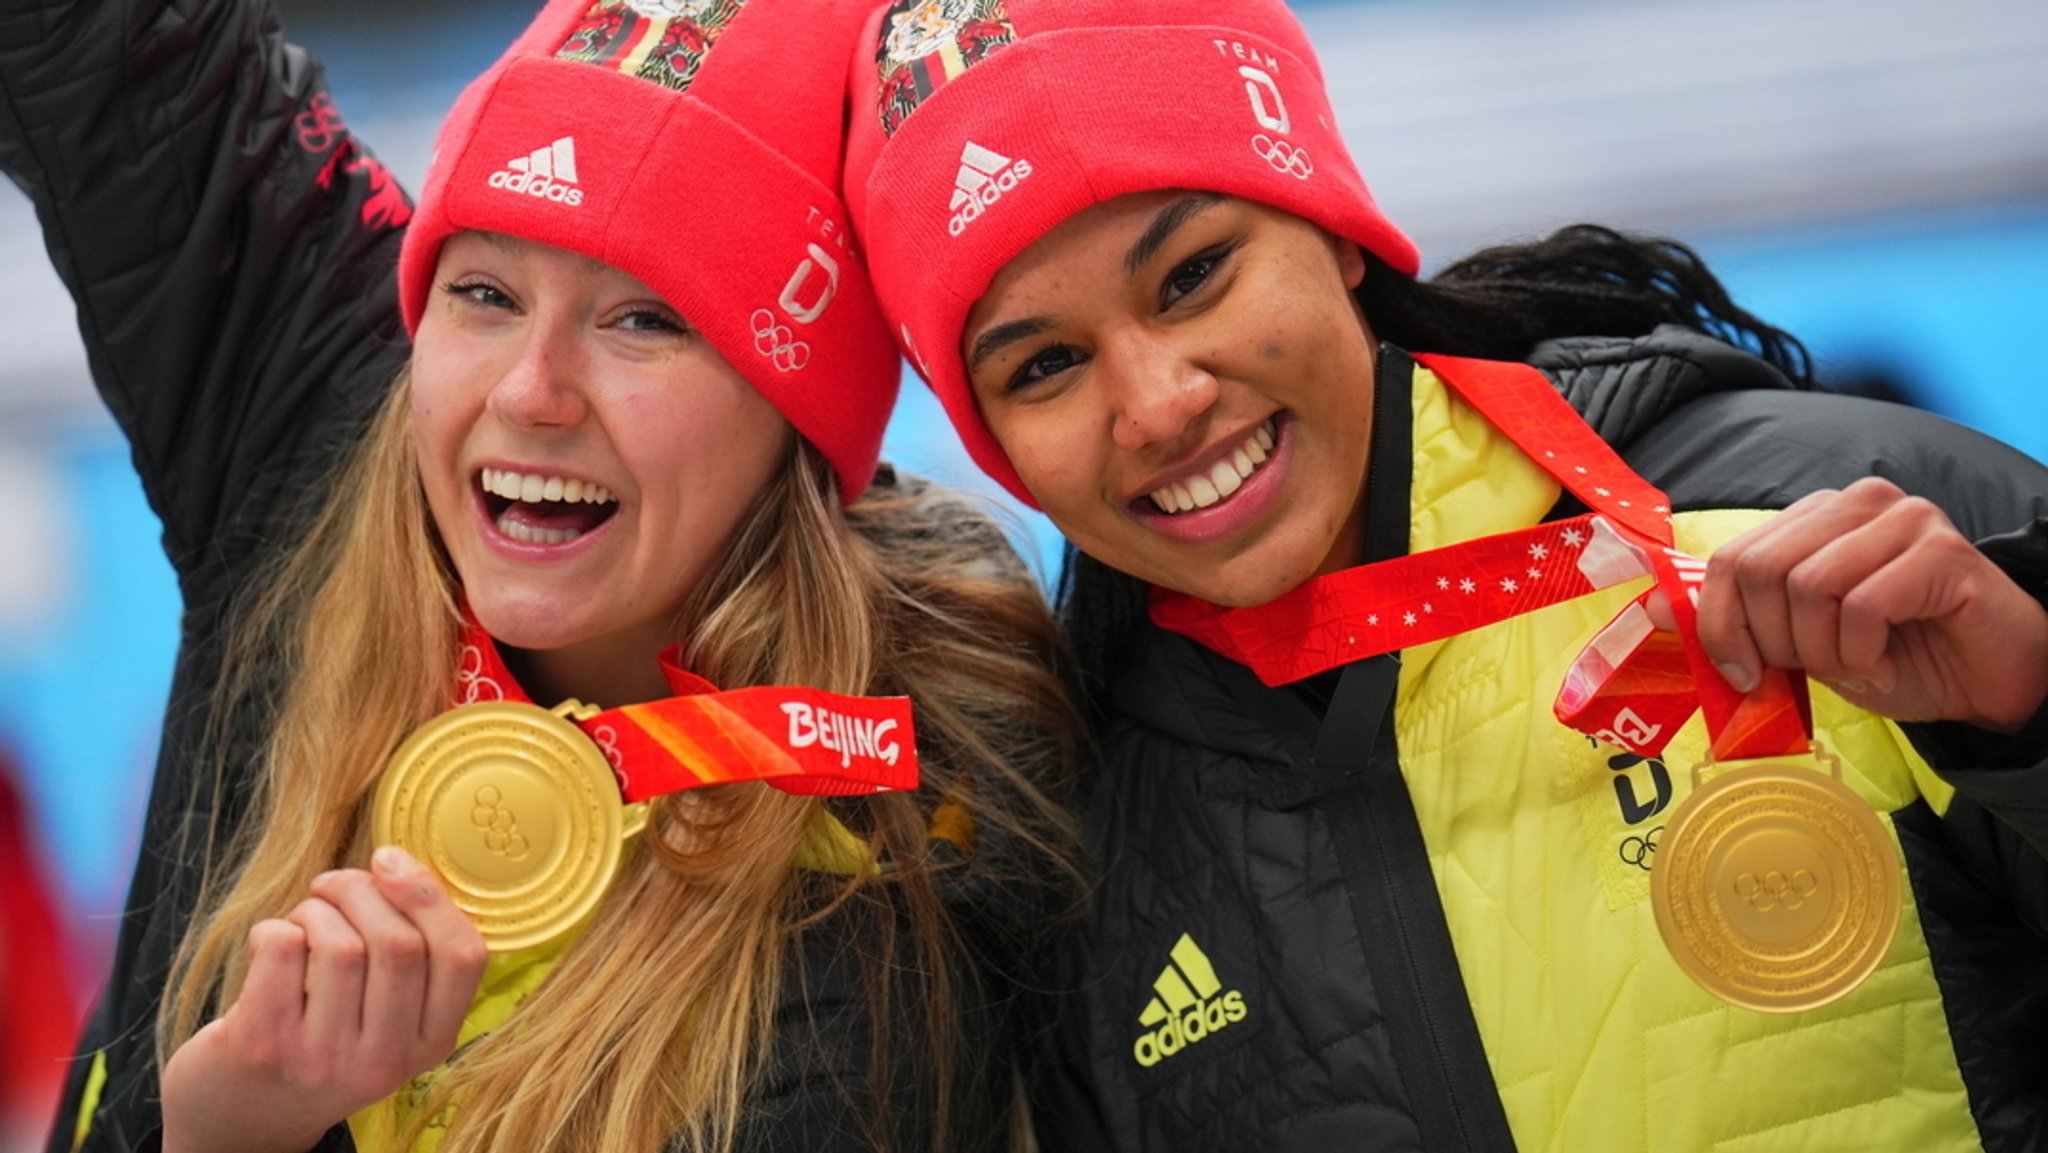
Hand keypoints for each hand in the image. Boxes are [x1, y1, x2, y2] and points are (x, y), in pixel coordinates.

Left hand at [161, 846, 486, 1152]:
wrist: (242, 1123)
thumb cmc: (320, 1048)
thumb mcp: (388, 1024)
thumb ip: (409, 963)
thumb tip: (400, 867)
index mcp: (429, 1046)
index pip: (462, 956)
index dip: (430, 896)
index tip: (391, 862)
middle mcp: (383, 1061)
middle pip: (398, 942)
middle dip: (361, 890)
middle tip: (332, 886)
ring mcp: (322, 1057)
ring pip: (338, 942)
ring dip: (314, 910)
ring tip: (300, 923)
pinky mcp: (262, 1045)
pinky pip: (281, 946)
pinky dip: (273, 929)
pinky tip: (269, 949)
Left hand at [1682, 477, 2047, 732]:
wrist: (1988, 684)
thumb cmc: (1896, 658)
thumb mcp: (1799, 644)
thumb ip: (1736, 621)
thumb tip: (1650, 610)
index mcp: (1814, 517)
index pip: (1730, 559)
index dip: (1721, 624)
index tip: (1742, 674)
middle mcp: (1855, 503)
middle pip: (1761, 571)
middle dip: (1775, 641)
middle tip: (1814, 669)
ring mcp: (1902, 518)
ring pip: (1809, 588)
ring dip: (1823, 651)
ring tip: (1857, 664)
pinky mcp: (1940, 549)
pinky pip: (1863, 606)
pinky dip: (1863, 654)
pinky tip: (1886, 663)